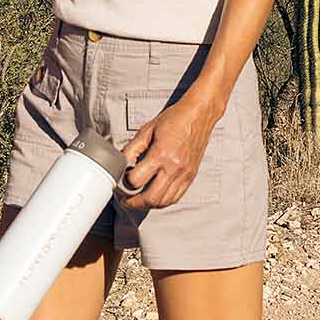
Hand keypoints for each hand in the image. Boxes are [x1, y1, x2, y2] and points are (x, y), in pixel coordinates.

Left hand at [119, 94, 221, 209]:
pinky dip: (163, 201)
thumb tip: (121, 164)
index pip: (136, 180)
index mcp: (161, 155)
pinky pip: (176, 197)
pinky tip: (155, 196)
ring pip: (164, 202)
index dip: (125, 183)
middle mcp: (174, 168)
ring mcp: (184, 174)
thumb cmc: (174, 120)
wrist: (198, 115)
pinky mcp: (191, 176)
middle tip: (125, 199)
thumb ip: (132, 149)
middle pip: (151, 198)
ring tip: (138, 200)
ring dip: (148, 204)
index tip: (120, 180)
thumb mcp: (146, 130)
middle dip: (134, 203)